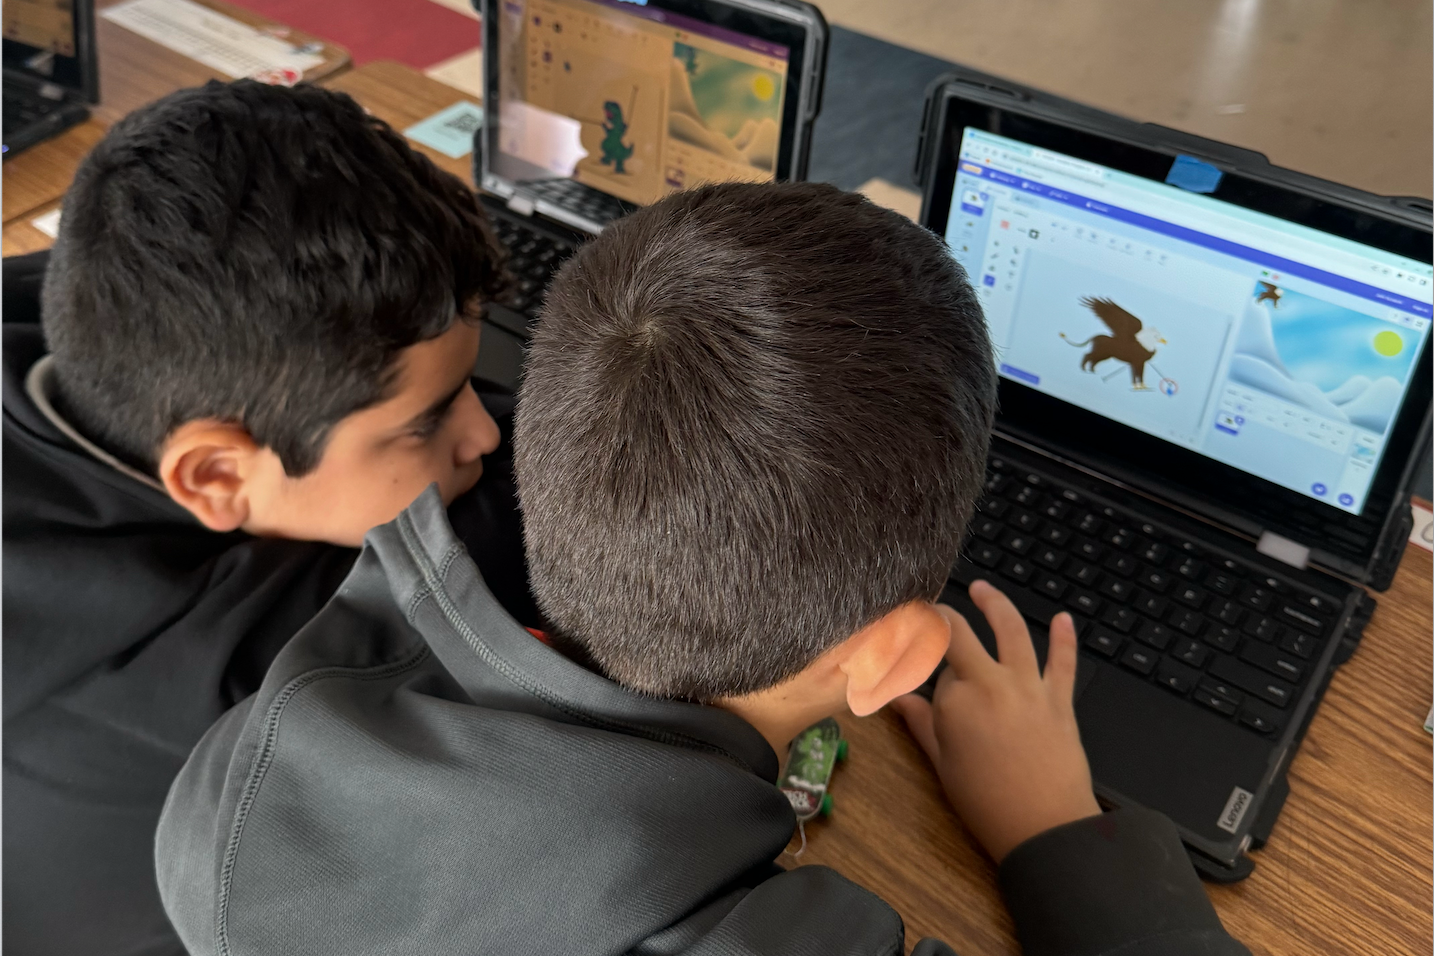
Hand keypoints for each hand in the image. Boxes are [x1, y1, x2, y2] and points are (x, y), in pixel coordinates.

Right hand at [889, 580, 1100, 862]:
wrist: (1045, 827)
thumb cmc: (988, 803)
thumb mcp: (943, 764)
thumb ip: (921, 724)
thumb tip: (897, 700)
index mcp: (955, 701)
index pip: (936, 673)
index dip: (923, 670)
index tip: (904, 653)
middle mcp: (990, 683)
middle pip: (961, 634)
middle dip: (940, 617)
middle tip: (929, 609)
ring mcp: (1028, 687)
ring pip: (1012, 631)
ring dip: (996, 604)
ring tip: (983, 589)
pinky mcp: (1059, 700)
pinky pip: (1063, 662)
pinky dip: (1064, 639)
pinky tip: (1063, 618)